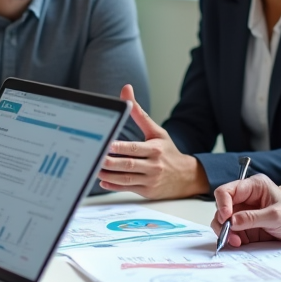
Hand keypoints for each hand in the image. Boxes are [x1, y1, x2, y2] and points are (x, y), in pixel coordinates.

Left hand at [97, 84, 208, 199]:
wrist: (186, 176)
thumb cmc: (168, 152)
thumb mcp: (156, 131)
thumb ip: (138, 113)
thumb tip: (126, 90)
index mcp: (155, 149)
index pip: (134, 148)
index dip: (119, 147)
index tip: (107, 144)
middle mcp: (154, 165)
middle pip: (128, 165)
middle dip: (110, 163)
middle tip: (94, 158)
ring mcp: (150, 180)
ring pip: (126, 179)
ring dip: (109, 175)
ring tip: (94, 169)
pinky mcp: (147, 191)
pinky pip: (128, 189)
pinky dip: (114, 186)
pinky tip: (103, 182)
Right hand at [212, 173, 280, 245]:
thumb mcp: (275, 216)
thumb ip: (251, 218)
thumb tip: (230, 221)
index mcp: (253, 186)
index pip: (227, 191)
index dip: (223, 204)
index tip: (226, 218)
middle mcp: (245, 197)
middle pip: (222, 207)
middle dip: (222, 222)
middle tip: (228, 234)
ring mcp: (244, 212)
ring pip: (223, 221)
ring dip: (226, 232)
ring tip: (236, 242)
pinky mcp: (244, 225)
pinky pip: (230, 231)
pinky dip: (231, 238)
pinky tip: (239, 243)